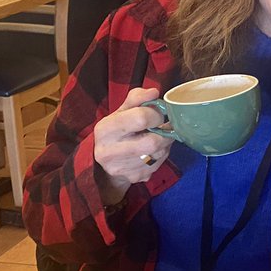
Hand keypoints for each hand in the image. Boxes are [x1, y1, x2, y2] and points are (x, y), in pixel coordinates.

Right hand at [93, 87, 172, 203]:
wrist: (106, 163)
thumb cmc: (118, 130)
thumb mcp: (121, 111)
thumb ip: (137, 98)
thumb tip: (154, 92)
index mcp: (105, 129)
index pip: (140, 118)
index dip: (156, 114)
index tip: (158, 114)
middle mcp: (108, 151)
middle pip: (152, 142)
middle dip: (165, 133)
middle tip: (165, 128)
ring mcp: (121, 168)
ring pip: (158, 155)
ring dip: (165, 144)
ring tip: (158, 137)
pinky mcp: (134, 178)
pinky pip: (158, 166)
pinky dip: (162, 156)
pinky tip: (154, 151)